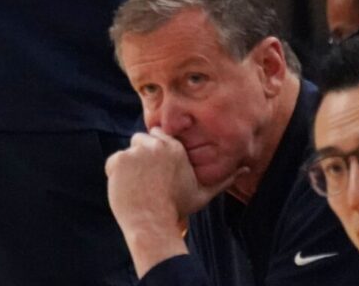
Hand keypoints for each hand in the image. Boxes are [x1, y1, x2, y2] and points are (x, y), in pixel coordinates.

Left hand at [104, 131, 220, 275]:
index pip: (159, 136)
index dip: (156, 151)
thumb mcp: (203, 193)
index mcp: (175, 148)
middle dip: (142, 156)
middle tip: (148, 179)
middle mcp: (156, 146)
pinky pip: (114, 162)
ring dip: (129, 166)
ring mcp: (136, 152)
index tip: (157, 168)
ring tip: (139, 186)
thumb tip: (245, 169)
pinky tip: (128, 188)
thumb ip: (223, 179)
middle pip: (141, 141)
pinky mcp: (120, 160)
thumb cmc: (178, 208)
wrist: (152, 222)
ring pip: (128, 152)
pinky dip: (116, 174)